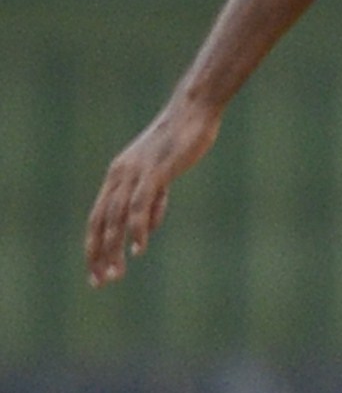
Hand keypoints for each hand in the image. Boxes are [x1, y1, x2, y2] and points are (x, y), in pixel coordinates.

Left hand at [85, 98, 222, 285]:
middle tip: (100, 282)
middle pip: (101, 222)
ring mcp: (135, 173)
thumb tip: (144, 231)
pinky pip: (140, 205)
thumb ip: (152, 202)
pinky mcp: (155, 171)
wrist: (193, 109)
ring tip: (116, 273)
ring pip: (117, 218)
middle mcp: (119, 175)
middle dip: (98, 255)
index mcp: (118, 176)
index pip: (98, 218)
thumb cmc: (182, 139)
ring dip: (114, 249)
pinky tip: (139, 247)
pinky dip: (137, 228)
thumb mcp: (162, 174)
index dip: (96, 246)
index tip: (98, 271)